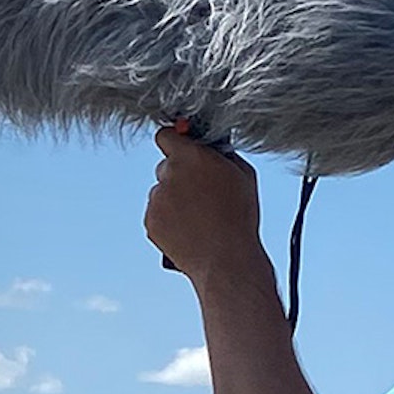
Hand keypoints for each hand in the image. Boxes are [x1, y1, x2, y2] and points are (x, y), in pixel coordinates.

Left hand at [146, 124, 265, 277]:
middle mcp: (168, 174)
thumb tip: (210, 149)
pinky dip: (168, 219)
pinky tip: (189, 229)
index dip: (174, 141)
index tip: (180, 147)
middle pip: (166, 166)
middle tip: (200, 192)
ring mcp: (156, 199)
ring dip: (174, 199)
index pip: (166, 135)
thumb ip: (221, 155)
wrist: (225, 258)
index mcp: (190, 156)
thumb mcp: (243, 174)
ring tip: (198, 217)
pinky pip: (156, 214)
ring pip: (161, 192)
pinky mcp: (150, 221)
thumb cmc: (239, 217)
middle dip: (179, 175)